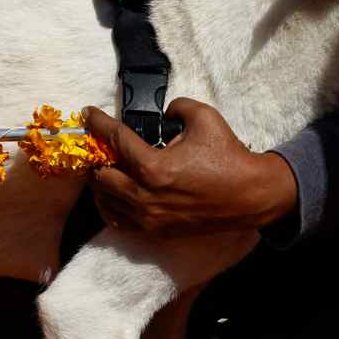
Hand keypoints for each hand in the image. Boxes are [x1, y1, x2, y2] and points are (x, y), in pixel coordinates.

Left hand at [82, 98, 297, 238]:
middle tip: (99, 144)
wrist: (251, 196)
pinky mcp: (156, 231)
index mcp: (154, 167)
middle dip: (96, 157)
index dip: (98, 123)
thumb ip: (177, 107)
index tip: (88, 113)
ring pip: (105, 201)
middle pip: (100, 176)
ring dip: (101, 182)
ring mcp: (149, 218)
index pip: (114, 141)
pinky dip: (111, 206)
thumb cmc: (229, 156)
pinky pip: (119, 221)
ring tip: (105, 167)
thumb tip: (163, 112)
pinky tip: (114, 193)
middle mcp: (145, 196)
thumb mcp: (205, 117)